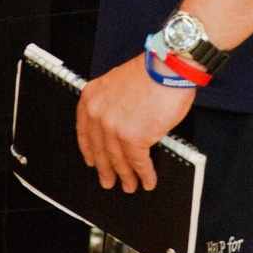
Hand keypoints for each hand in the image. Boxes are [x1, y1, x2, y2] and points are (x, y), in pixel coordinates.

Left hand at [77, 55, 194, 191]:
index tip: (91, 161)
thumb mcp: (117, 82)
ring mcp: (115, 128)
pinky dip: (145, 175)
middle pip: (100, 150)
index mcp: (91, 97)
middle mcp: (98, 114)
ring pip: (119, 160)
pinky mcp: (134, 139)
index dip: (89, 151)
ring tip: (130, 185)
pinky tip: (148, 180)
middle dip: (105, 169)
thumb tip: (118, 126)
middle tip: (108, 180)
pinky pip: (139, 164)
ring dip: (126, 176)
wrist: (167, 67)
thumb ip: (111, 104)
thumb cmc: (150, 71)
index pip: (84, 132)